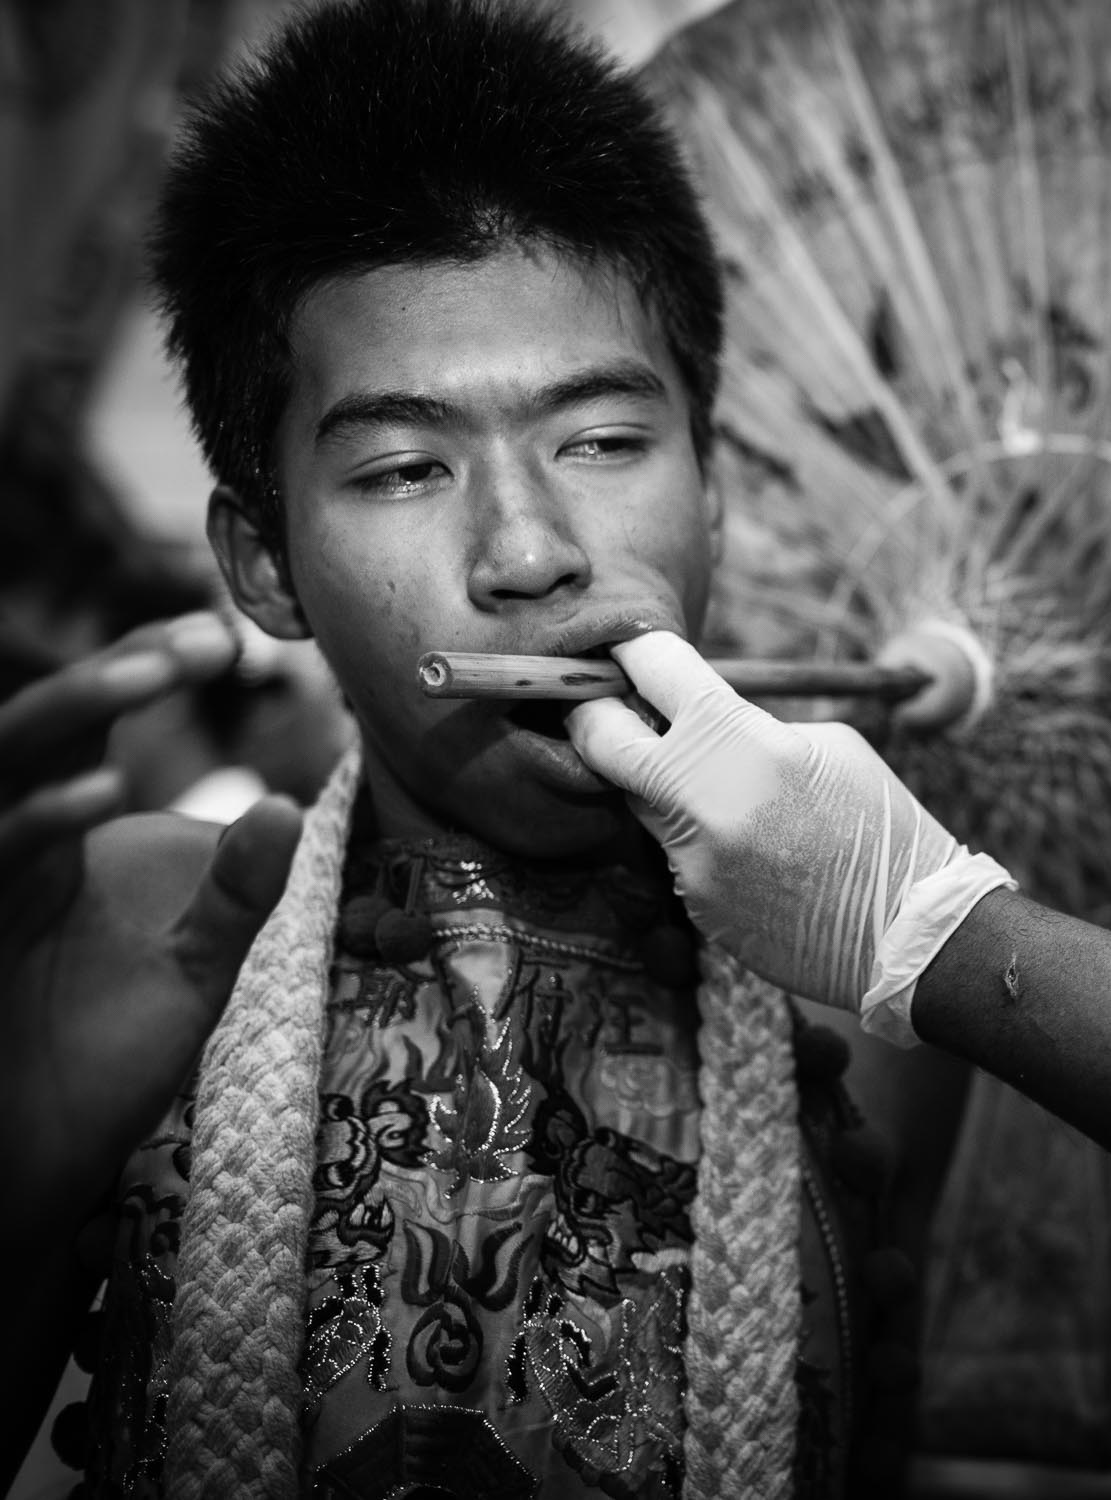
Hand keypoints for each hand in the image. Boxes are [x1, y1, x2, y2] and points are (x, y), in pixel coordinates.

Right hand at [0, 613, 302, 1226]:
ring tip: (152, 671)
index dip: (140, 667)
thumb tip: (285, 805)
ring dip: (71, 716)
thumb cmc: (105, 1060)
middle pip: (35, 733)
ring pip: (0, 779)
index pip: (88, 727)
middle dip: (110, 673)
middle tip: (202, 639)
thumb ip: (237, 891)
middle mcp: (8, 853)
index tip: (221, 634)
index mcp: (53, 841)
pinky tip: (98, 795)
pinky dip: (36, 823)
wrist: (38, 1165)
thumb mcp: (195, 966)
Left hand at [567, 632, 1009, 1031]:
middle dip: (592, 715)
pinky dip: (698, 843)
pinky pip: (675, 855)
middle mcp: (703, 801)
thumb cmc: (882, 823)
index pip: (656, 672)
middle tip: (598, 705)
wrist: (910, 930)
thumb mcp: (825, 746)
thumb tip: (691, 715)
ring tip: (711, 786)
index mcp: (744, 743)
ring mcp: (692, 860)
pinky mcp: (695, 906)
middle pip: (602, 741)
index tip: (622, 650)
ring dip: (656, 785)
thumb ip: (749, 727)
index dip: (632, 652)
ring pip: (638, 803)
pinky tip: (751, 853)